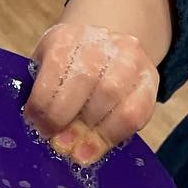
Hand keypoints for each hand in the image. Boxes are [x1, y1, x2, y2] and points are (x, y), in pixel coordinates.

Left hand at [26, 0, 173, 164]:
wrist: (102, 52)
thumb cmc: (64, 75)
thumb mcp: (43, 75)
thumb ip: (40, 97)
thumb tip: (41, 132)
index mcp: (66, 38)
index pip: (56, 66)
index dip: (44, 104)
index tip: (38, 126)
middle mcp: (101, 41)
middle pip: (86, 78)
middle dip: (67, 118)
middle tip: (58, 142)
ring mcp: (129, 57)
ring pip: (112, 94)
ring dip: (91, 131)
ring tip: (76, 150)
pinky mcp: (149, 78)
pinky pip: (136, 111)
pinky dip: (114, 135)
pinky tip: (97, 148)